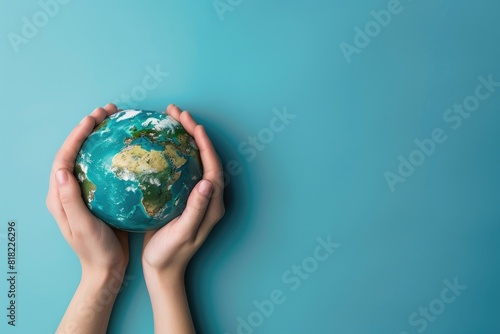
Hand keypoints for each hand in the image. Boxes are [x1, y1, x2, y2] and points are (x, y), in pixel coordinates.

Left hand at [46, 103, 128, 274]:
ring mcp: (85, 192)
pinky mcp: (100, 195)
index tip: (91, 119)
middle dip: (88, 129)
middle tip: (107, 112)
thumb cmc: (94, 249)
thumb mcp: (82, 226)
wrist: (107, 268)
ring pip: (90, 157)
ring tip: (115, 120)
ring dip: (100, 137)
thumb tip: (61, 171)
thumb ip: (70, 200)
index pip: (64, 158)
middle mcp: (69, 190)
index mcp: (60, 196)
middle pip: (76, 152)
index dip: (76, 136)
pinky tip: (127, 146)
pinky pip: (104, 168)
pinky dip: (112, 153)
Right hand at [142, 104, 224, 277]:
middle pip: (204, 157)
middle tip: (176, 112)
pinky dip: (173, 152)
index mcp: (212, 204)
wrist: (162, 271)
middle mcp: (207, 197)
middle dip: (193, 133)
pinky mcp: (182, 198)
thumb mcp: (182, 234)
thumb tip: (207, 182)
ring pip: (193, 160)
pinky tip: (159, 143)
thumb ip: (196, 209)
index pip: (212, 166)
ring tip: (170, 120)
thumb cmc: (170, 255)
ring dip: (184, 139)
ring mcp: (195, 196)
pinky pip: (181, 168)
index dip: (204, 144)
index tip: (193, 124)